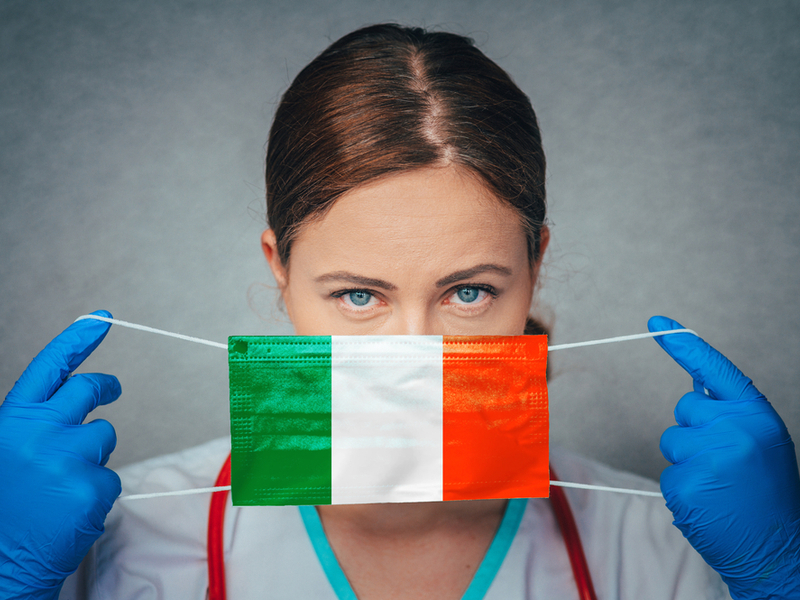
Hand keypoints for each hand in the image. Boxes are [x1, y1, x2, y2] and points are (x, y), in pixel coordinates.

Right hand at [0, 311, 121, 599]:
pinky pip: (110, 476)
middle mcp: (37, 431)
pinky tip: (69, 509)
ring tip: (60, 486)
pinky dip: (96, 492)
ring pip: (104, 436)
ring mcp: (67, 457)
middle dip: (104, 388)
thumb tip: (73, 395)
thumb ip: (32, 422)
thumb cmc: (2, 508)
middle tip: (111, 390)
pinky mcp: (92, 485)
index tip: (102, 318)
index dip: (78, 339)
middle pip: (88, 390)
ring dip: (92, 455)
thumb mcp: (5, 452)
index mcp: (11, 420)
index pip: (50, 366)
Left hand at [650, 316, 799, 598]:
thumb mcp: (760, 441)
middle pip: (684, 408)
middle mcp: (733, 430)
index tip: (656, 323)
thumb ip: (729, 411)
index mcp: (756, 415)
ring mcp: (708, 457)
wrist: (779, 550)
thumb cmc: (767, 493)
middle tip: (725, 462)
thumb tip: (695, 382)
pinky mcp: (686, 484)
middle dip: (695, 430)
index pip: (713, 369)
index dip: (683, 344)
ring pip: (671, 440)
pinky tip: (709, 503)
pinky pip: (667, 473)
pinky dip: (682, 488)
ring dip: (687, 460)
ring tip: (719, 485)